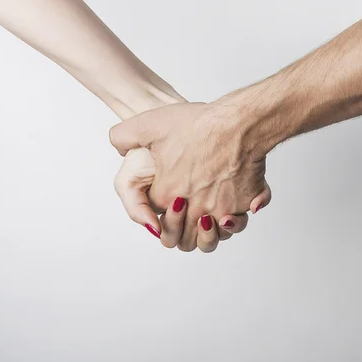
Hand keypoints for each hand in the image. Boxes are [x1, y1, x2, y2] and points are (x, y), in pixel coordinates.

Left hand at [110, 102, 270, 250]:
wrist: (236, 122)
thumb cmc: (197, 124)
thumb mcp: (149, 124)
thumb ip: (124, 136)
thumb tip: (118, 148)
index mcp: (166, 195)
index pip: (158, 222)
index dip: (162, 214)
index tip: (171, 199)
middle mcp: (192, 209)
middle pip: (183, 237)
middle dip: (183, 229)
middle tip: (188, 210)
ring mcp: (219, 209)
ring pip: (211, 238)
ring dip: (208, 232)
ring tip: (208, 215)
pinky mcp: (243, 204)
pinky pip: (237, 223)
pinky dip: (235, 221)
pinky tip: (231, 208)